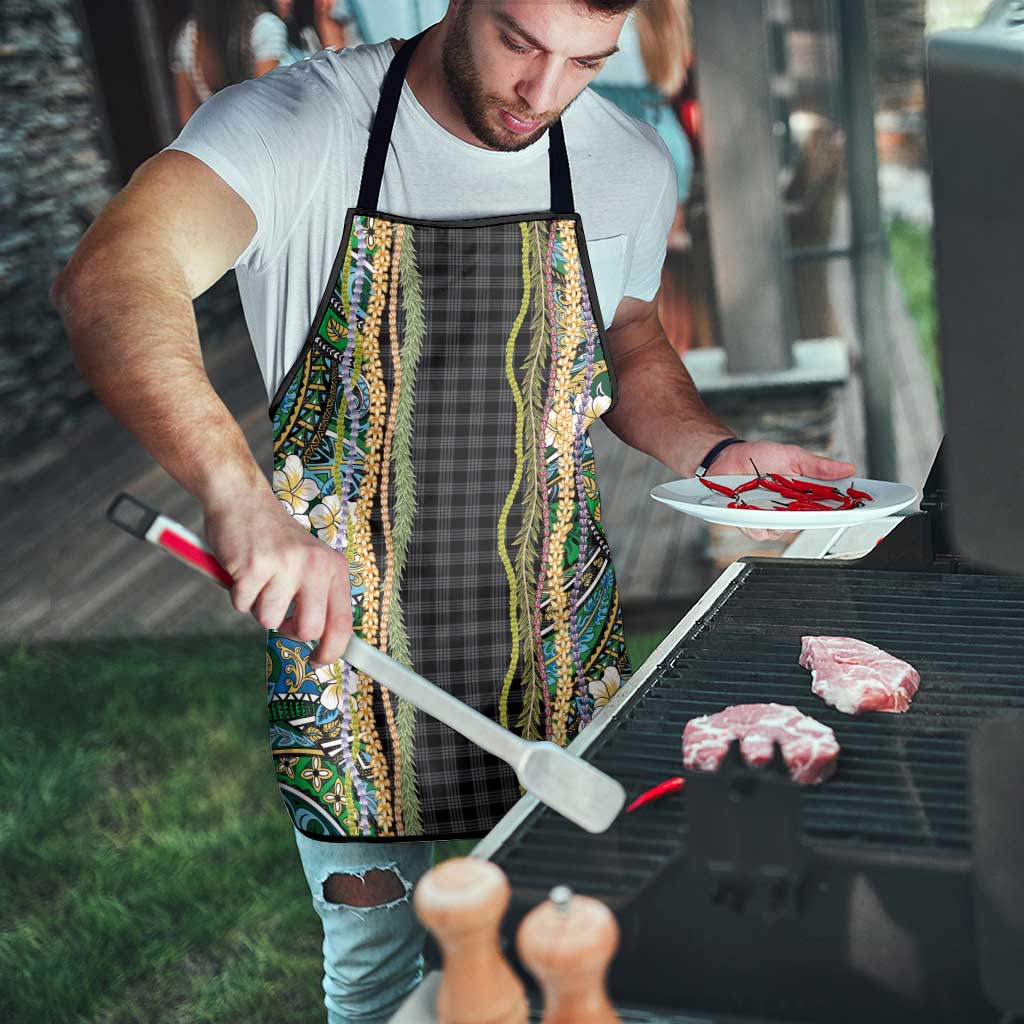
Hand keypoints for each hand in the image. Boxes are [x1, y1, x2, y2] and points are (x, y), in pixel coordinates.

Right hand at [202, 489, 352, 667]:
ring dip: (258, 606)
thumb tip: (324, 644)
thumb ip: (318, 596)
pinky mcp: (254, 566)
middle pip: (309, 630)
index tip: (318, 661)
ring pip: (269, 620)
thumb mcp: (309, 562)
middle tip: (279, 614)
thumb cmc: (274, 539)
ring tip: (259, 579)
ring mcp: (285, 565)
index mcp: (334, 567)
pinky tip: (242, 570)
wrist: (242, 500)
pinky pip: (242, 605)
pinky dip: (237, 594)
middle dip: (289, 631)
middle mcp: (315, 565)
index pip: (343, 622)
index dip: (332, 651)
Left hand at [709, 440, 856, 542]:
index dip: (844, 510)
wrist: (726, 457)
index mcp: (803, 495)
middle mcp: (789, 510)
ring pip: (784, 530)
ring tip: (774, 503)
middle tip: (813, 506)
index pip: (829, 507)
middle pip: (809, 523)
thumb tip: (848, 468)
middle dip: (813, 517)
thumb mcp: (792, 456)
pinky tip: (754, 512)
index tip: (858, 508)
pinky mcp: (750, 523)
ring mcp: (770, 518)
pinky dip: (758, 523)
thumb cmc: (758, 457)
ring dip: (781, 519)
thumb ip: (818, 466)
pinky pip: (760, 531)